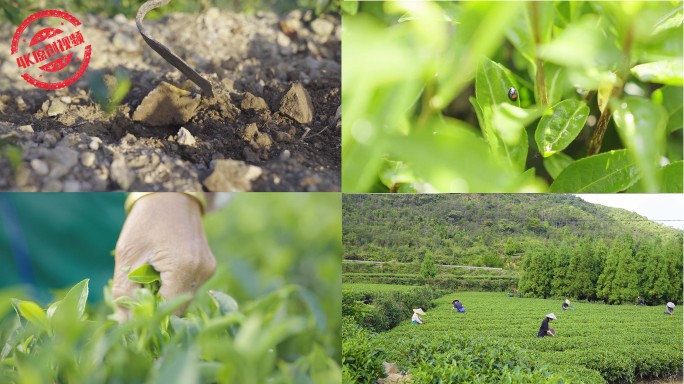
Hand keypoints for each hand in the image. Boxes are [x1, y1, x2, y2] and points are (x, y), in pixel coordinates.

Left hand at [112, 193, 215, 318]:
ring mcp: (208, 268)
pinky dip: (173, 285)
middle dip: (156, 306)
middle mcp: (201, 271)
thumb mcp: (128, 256)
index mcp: (183, 267)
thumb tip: (124, 324)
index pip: (168, 310)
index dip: (149, 318)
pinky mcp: (208, 265)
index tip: (131, 317)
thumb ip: (125, 293)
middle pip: (177, 306)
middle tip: (135, 295)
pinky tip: (160, 271)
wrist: (170, 197)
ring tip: (147, 278)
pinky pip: (189, 286)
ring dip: (164, 295)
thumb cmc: (146, 223)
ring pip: (183, 297)